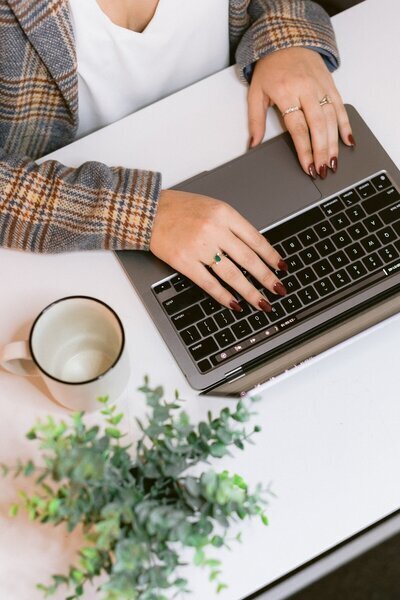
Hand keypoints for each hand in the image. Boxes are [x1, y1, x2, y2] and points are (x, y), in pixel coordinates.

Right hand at [150, 190, 287, 312]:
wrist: (149, 211)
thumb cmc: (180, 208)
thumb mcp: (212, 207)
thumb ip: (232, 225)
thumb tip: (254, 249)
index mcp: (225, 214)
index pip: (256, 239)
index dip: (271, 256)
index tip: (281, 268)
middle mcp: (215, 230)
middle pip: (248, 259)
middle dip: (267, 278)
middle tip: (279, 290)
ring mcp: (200, 247)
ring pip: (232, 274)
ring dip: (250, 291)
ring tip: (262, 302)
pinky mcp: (185, 262)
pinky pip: (209, 283)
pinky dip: (224, 296)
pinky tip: (234, 303)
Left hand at [247, 47, 353, 178]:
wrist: (286, 39)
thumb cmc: (270, 69)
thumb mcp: (255, 93)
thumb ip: (255, 121)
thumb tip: (253, 144)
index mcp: (286, 92)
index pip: (298, 127)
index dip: (304, 149)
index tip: (308, 166)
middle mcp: (305, 89)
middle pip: (317, 125)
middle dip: (321, 150)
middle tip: (323, 169)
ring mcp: (320, 86)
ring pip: (331, 118)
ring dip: (333, 143)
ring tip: (333, 162)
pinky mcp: (330, 84)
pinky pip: (340, 106)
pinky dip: (345, 124)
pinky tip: (348, 141)